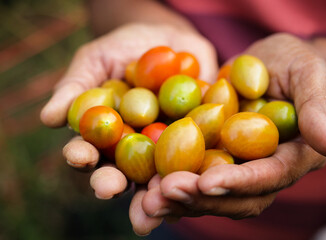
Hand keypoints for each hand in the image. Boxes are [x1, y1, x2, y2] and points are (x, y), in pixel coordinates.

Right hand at [40, 23, 217, 234]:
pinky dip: (199, 164)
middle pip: (122, 173)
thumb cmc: (123, 49)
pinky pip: (200, 153)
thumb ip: (75, 87)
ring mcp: (166, 148)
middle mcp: (133, 149)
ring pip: (160, 173)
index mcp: (104, 136)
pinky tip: (196, 172)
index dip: (81, 155)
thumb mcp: (96, 60)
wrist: (168, 39)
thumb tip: (48, 118)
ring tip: (152, 194)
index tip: (78, 155)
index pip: (89, 151)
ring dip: (155, 186)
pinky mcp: (198, 141)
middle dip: (114, 182)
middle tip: (109, 188)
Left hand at [136, 33, 325, 233]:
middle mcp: (261, 170)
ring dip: (177, 200)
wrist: (263, 64)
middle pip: (233, 197)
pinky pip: (190, 177)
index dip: (240, 182)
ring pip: (208, 195)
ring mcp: (235, 167)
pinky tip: (144, 185)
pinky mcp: (211, 158)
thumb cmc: (292, 64)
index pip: (267, 177)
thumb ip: (318, 110)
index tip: (208, 182)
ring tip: (147, 199)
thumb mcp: (307, 75)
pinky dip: (167, 184)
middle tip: (164, 194)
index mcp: (291, 157)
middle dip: (199, 198)